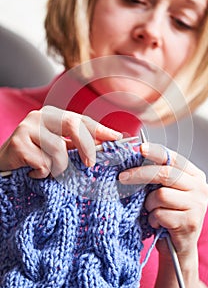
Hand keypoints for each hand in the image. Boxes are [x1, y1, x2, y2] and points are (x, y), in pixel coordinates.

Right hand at [0, 105, 121, 177]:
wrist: (2, 165)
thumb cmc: (34, 157)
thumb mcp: (57, 148)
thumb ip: (76, 144)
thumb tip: (105, 144)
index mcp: (52, 115)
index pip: (80, 119)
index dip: (100, 129)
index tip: (116, 138)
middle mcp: (39, 116)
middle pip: (72, 125)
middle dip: (87, 146)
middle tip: (90, 164)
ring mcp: (27, 128)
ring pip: (58, 149)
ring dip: (59, 167)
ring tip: (48, 172)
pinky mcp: (18, 143)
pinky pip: (43, 162)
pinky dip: (43, 173)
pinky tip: (34, 173)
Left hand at [119, 142, 207, 258]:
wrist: (178, 247)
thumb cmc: (169, 214)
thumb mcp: (166, 190)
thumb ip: (158, 175)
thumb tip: (135, 158)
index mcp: (195, 176)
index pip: (174, 158)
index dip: (156, 152)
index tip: (140, 149)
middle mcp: (200, 188)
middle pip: (165, 174)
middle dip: (139, 174)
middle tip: (122, 177)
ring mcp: (197, 205)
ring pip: (160, 195)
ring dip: (149, 204)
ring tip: (152, 211)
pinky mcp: (190, 222)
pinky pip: (160, 213)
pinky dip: (153, 219)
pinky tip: (158, 224)